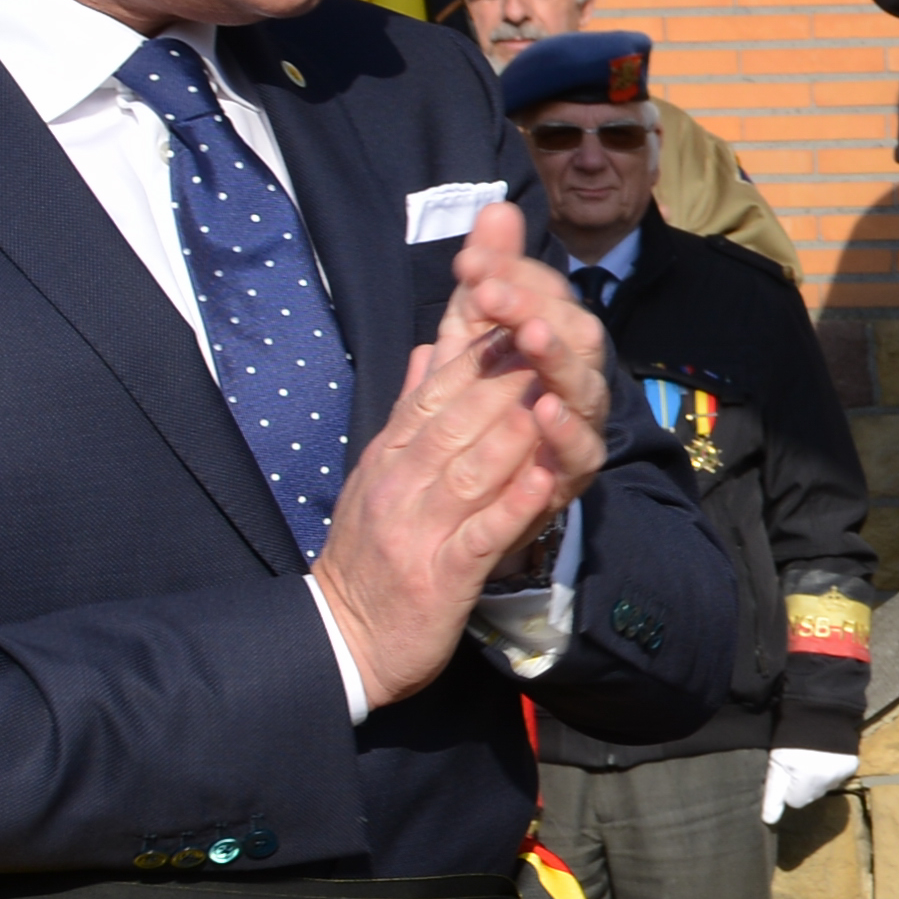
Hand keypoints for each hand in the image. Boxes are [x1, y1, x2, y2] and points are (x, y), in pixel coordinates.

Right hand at [312, 203, 618, 705]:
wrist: (343, 638)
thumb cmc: (373, 554)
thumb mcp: (385, 469)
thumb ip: (414, 407)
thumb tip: (434, 346)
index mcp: (397, 446)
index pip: (441, 369)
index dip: (474, 315)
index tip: (504, 260)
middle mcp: (404, 474)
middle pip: (461, 404)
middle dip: (506, 357)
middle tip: (549, 310)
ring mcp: (420, 522)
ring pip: (473, 460)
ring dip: (516, 421)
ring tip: (556, 381)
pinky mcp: (440, 574)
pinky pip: (482, 531)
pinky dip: (514, 503)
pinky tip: (546, 476)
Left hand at [761, 744, 860, 824]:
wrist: (818, 710)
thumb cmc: (790, 736)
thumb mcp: (777, 764)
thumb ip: (773, 794)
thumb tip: (769, 821)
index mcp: (807, 781)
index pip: (795, 802)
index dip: (788, 787)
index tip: (787, 771)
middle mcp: (828, 781)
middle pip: (811, 795)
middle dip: (804, 784)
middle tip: (799, 762)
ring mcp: (842, 773)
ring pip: (825, 787)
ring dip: (819, 777)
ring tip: (813, 756)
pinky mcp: (852, 765)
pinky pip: (838, 777)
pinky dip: (832, 769)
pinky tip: (827, 755)